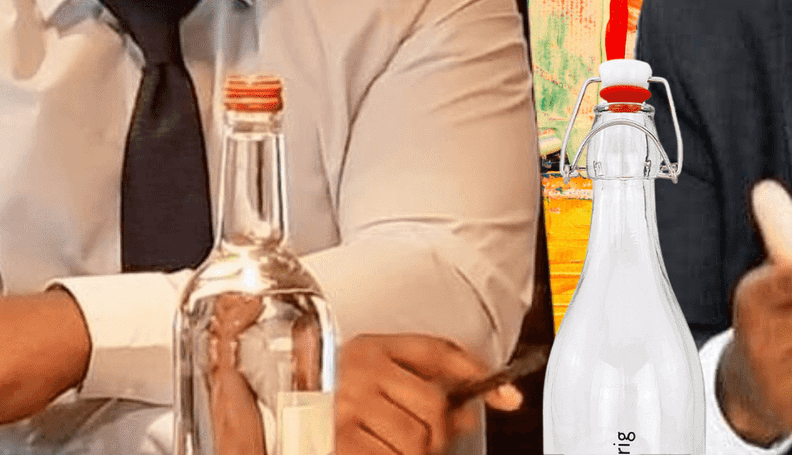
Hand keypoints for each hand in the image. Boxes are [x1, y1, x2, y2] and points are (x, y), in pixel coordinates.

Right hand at [336, 333, 519, 454]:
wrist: (284, 421)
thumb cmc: (337, 403)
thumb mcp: (379, 378)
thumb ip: (433, 380)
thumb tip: (499, 397)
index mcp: (372, 347)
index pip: (440, 352)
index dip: (479, 374)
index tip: (508, 397)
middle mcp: (360, 369)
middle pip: (435, 407)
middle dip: (440, 434)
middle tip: (428, 443)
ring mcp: (348, 404)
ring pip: (418, 440)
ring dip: (416, 454)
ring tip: (396, 449)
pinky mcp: (339, 439)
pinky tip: (380, 452)